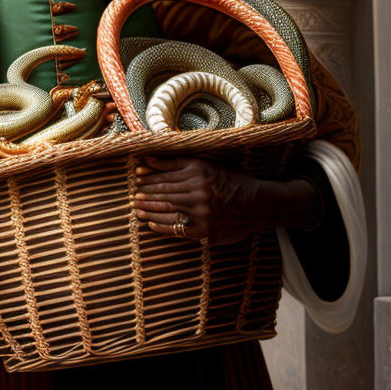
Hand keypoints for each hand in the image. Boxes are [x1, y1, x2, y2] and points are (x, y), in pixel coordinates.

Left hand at [134, 156, 261, 244]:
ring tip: (137, 209)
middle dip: (146, 194)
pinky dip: (162, 226)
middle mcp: (198, 191)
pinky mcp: (205, 230)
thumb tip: (149, 160)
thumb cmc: (231, 181)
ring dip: (149, 210)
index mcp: (198, 172)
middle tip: (133, 196)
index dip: (149, 177)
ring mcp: (201, 212)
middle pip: (164, 192)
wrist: (257, 203)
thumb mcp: (207, 165)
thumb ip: (178, 162)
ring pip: (168, 209)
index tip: (137, 178)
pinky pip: (178, 229)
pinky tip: (150, 223)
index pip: (166, 176)